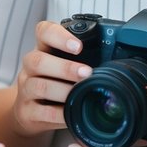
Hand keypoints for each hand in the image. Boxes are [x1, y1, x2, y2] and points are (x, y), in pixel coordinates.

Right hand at [10, 20, 91, 137]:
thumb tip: (121, 58)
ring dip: (62, 90)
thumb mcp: (65, 67)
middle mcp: (30, 67)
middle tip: (87, 72)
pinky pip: (41, 112)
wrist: (29, 112)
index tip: (78, 46)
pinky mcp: (26, 112)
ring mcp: (25, 89)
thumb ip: (85, 59)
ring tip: (80, 93)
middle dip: (64, 67)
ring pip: (38, 85)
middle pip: (37, 60)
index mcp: (43, 49)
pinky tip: (71, 114)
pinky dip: (58, 114)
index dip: (59, 36)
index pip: (43, 32)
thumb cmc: (55, 83)